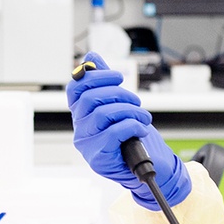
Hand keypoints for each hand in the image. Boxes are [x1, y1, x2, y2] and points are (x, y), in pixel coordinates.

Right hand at [67, 52, 190, 208]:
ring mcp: (87, 143)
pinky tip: (140, 129)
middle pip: (90, 98)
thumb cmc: (132, 136)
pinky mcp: (99, 157)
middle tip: (136, 102)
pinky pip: (114, 132)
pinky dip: (132, 126)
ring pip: (103, 113)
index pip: (76, 87)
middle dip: (119, 94)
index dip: (96, 76)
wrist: (147, 166)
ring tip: (143, 117)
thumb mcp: (118, 104)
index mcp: (81, 113)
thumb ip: (103, 81)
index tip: (118, 77)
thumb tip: (91, 57)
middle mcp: (80, 128)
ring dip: (130, 111)